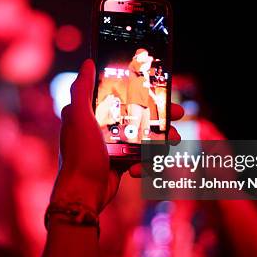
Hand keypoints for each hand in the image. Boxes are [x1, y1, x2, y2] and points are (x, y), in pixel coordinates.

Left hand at [50, 60, 184, 213]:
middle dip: (159, 115)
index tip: (160, 89)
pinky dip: (143, 163)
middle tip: (178, 115)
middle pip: (136, 114)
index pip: (119, 95)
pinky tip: (137, 169)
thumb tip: (88, 63)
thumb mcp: (78, 116)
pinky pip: (139, 157)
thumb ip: (81, 89)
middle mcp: (99, 127)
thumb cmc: (80, 154)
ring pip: (142, 136)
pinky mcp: (118, 163)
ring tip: (172, 143)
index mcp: (90, 112)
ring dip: (159, 140)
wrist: (83, 193)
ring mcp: (110, 146)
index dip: (141, 90)